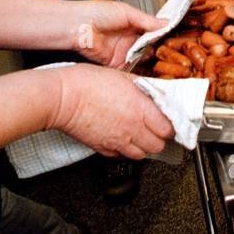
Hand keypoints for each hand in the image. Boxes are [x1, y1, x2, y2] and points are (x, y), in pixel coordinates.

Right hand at [47, 65, 174, 158]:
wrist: (62, 97)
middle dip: (160, 138)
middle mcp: (132, 129)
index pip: (168, 129)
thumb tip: (156, 92)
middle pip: (158, 146)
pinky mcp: (103, 149)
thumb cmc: (87, 83)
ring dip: (144, 146)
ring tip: (140, 134)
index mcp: (140, 109)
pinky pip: (122, 156)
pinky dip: (126, 150)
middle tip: (156, 128)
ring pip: (142, 155)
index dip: (170, 126)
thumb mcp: (123, 77)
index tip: (168, 121)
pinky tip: (122, 138)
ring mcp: (118, 141)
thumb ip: (143, 87)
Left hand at [68, 0, 162, 67]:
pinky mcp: (115, 63)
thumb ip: (147, 20)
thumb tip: (166, 22)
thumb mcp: (126, 12)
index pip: (152, 31)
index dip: (162, 35)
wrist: (77, 26)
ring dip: (149, 58)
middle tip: (169, 50)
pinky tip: (146, 66)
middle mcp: (128, 39)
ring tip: (159, 57)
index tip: (174, 38)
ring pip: (141, 58)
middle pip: (149, 46)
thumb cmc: (96, 13)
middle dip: (158, 49)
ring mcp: (122, 52)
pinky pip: (130, 68)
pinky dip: (138, 68)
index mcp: (132, 24)